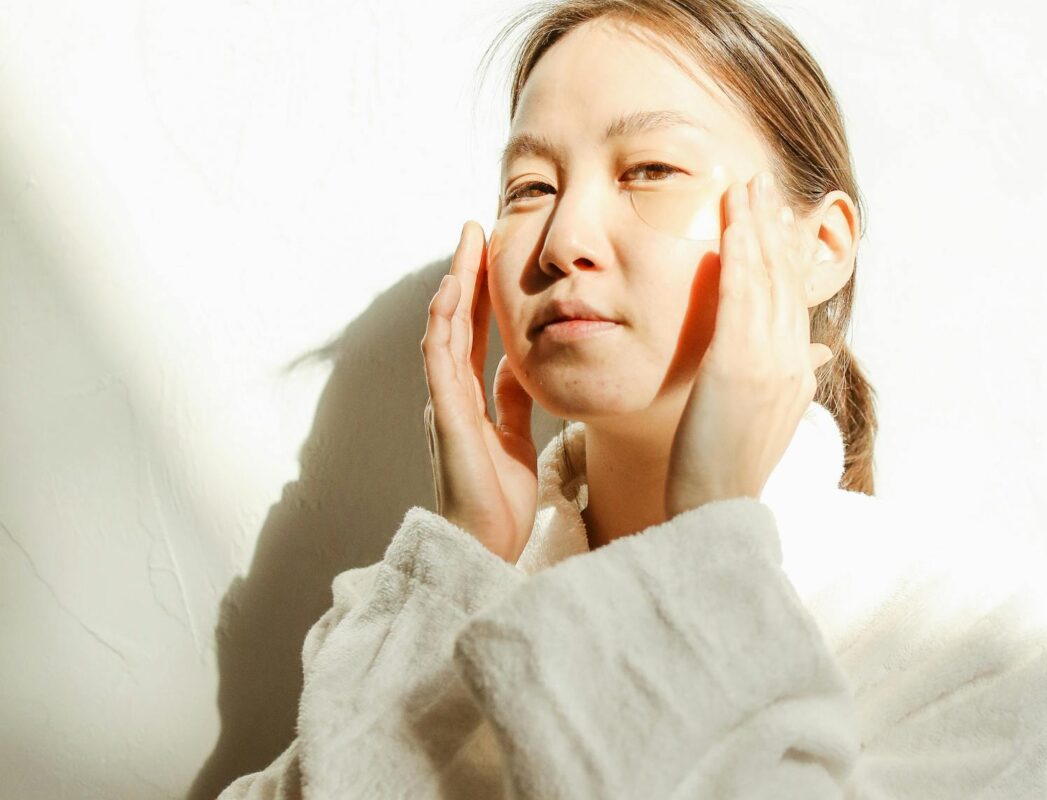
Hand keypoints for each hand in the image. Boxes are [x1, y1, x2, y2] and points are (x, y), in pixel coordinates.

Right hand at [421, 221, 538, 563]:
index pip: (473, 333)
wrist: (485, 548)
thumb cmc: (497, 502)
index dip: (480, 292)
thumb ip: (512, 403)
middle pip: (455, 321)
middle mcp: (451, 395)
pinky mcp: (447, 419)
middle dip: (464, 273)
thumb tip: (518, 367)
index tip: (490, 252)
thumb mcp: (516, 439)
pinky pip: (440, 362)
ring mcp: (444, 404)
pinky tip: (450, 294)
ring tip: (465, 246)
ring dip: (453, 287)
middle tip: (474, 228)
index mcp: (469, 399)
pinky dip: (443, 325)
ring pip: (443, 332)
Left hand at [664, 171, 833, 518]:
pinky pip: (741, 291)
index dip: (787, 255)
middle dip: (775, 227)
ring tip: (747, 185)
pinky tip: (733, 218)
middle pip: (786, 279)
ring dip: (757, 225)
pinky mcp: (738, 362)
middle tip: (764, 184)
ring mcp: (768, 361)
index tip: (779, 219)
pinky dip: (740, 248)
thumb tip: (814, 354)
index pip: (793, 301)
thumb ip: (788, 381)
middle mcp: (791, 362)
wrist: (714, 509)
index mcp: (797, 374)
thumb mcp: (767, 421)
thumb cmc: (725, 472)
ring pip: (767, 277)